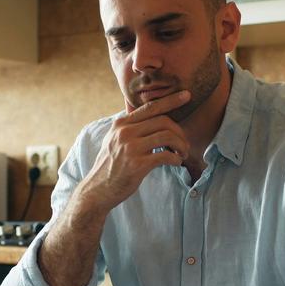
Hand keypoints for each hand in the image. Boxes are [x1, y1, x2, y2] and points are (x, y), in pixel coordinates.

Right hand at [77, 90, 191, 211]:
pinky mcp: (137, 165)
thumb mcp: (114, 140)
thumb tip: (148, 114)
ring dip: (181, 145)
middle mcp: (125, 132)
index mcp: (121, 124)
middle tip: (184, 144)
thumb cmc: (110, 165)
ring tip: (182, 154)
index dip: (170, 100)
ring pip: (167, 136)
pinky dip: (176, 159)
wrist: (98, 190)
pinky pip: (166, 156)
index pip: (150, 107)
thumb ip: (129, 127)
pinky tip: (176, 163)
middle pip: (163, 121)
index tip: (186, 95)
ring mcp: (130, 148)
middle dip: (180, 132)